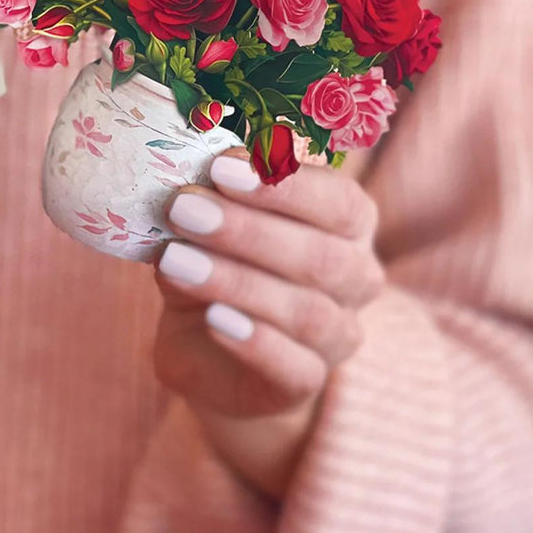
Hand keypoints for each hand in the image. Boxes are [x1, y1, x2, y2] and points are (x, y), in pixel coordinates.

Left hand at [150, 147, 384, 497]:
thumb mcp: (212, 213)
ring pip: (305, 311)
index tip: (220, 166)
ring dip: (237, 281)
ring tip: (175, 261)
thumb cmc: (219, 255)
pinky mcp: (304, 383)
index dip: (285, 184)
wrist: (211, 345)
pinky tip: (213, 319)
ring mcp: (337, 336)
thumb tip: (181, 149)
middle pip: (321, 256)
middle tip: (183, 207)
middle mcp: (357, 277)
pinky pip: (294, 368)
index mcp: (346, 222)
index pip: (339, 201)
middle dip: (247, 229)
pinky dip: (253, 341)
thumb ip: (211, 186)